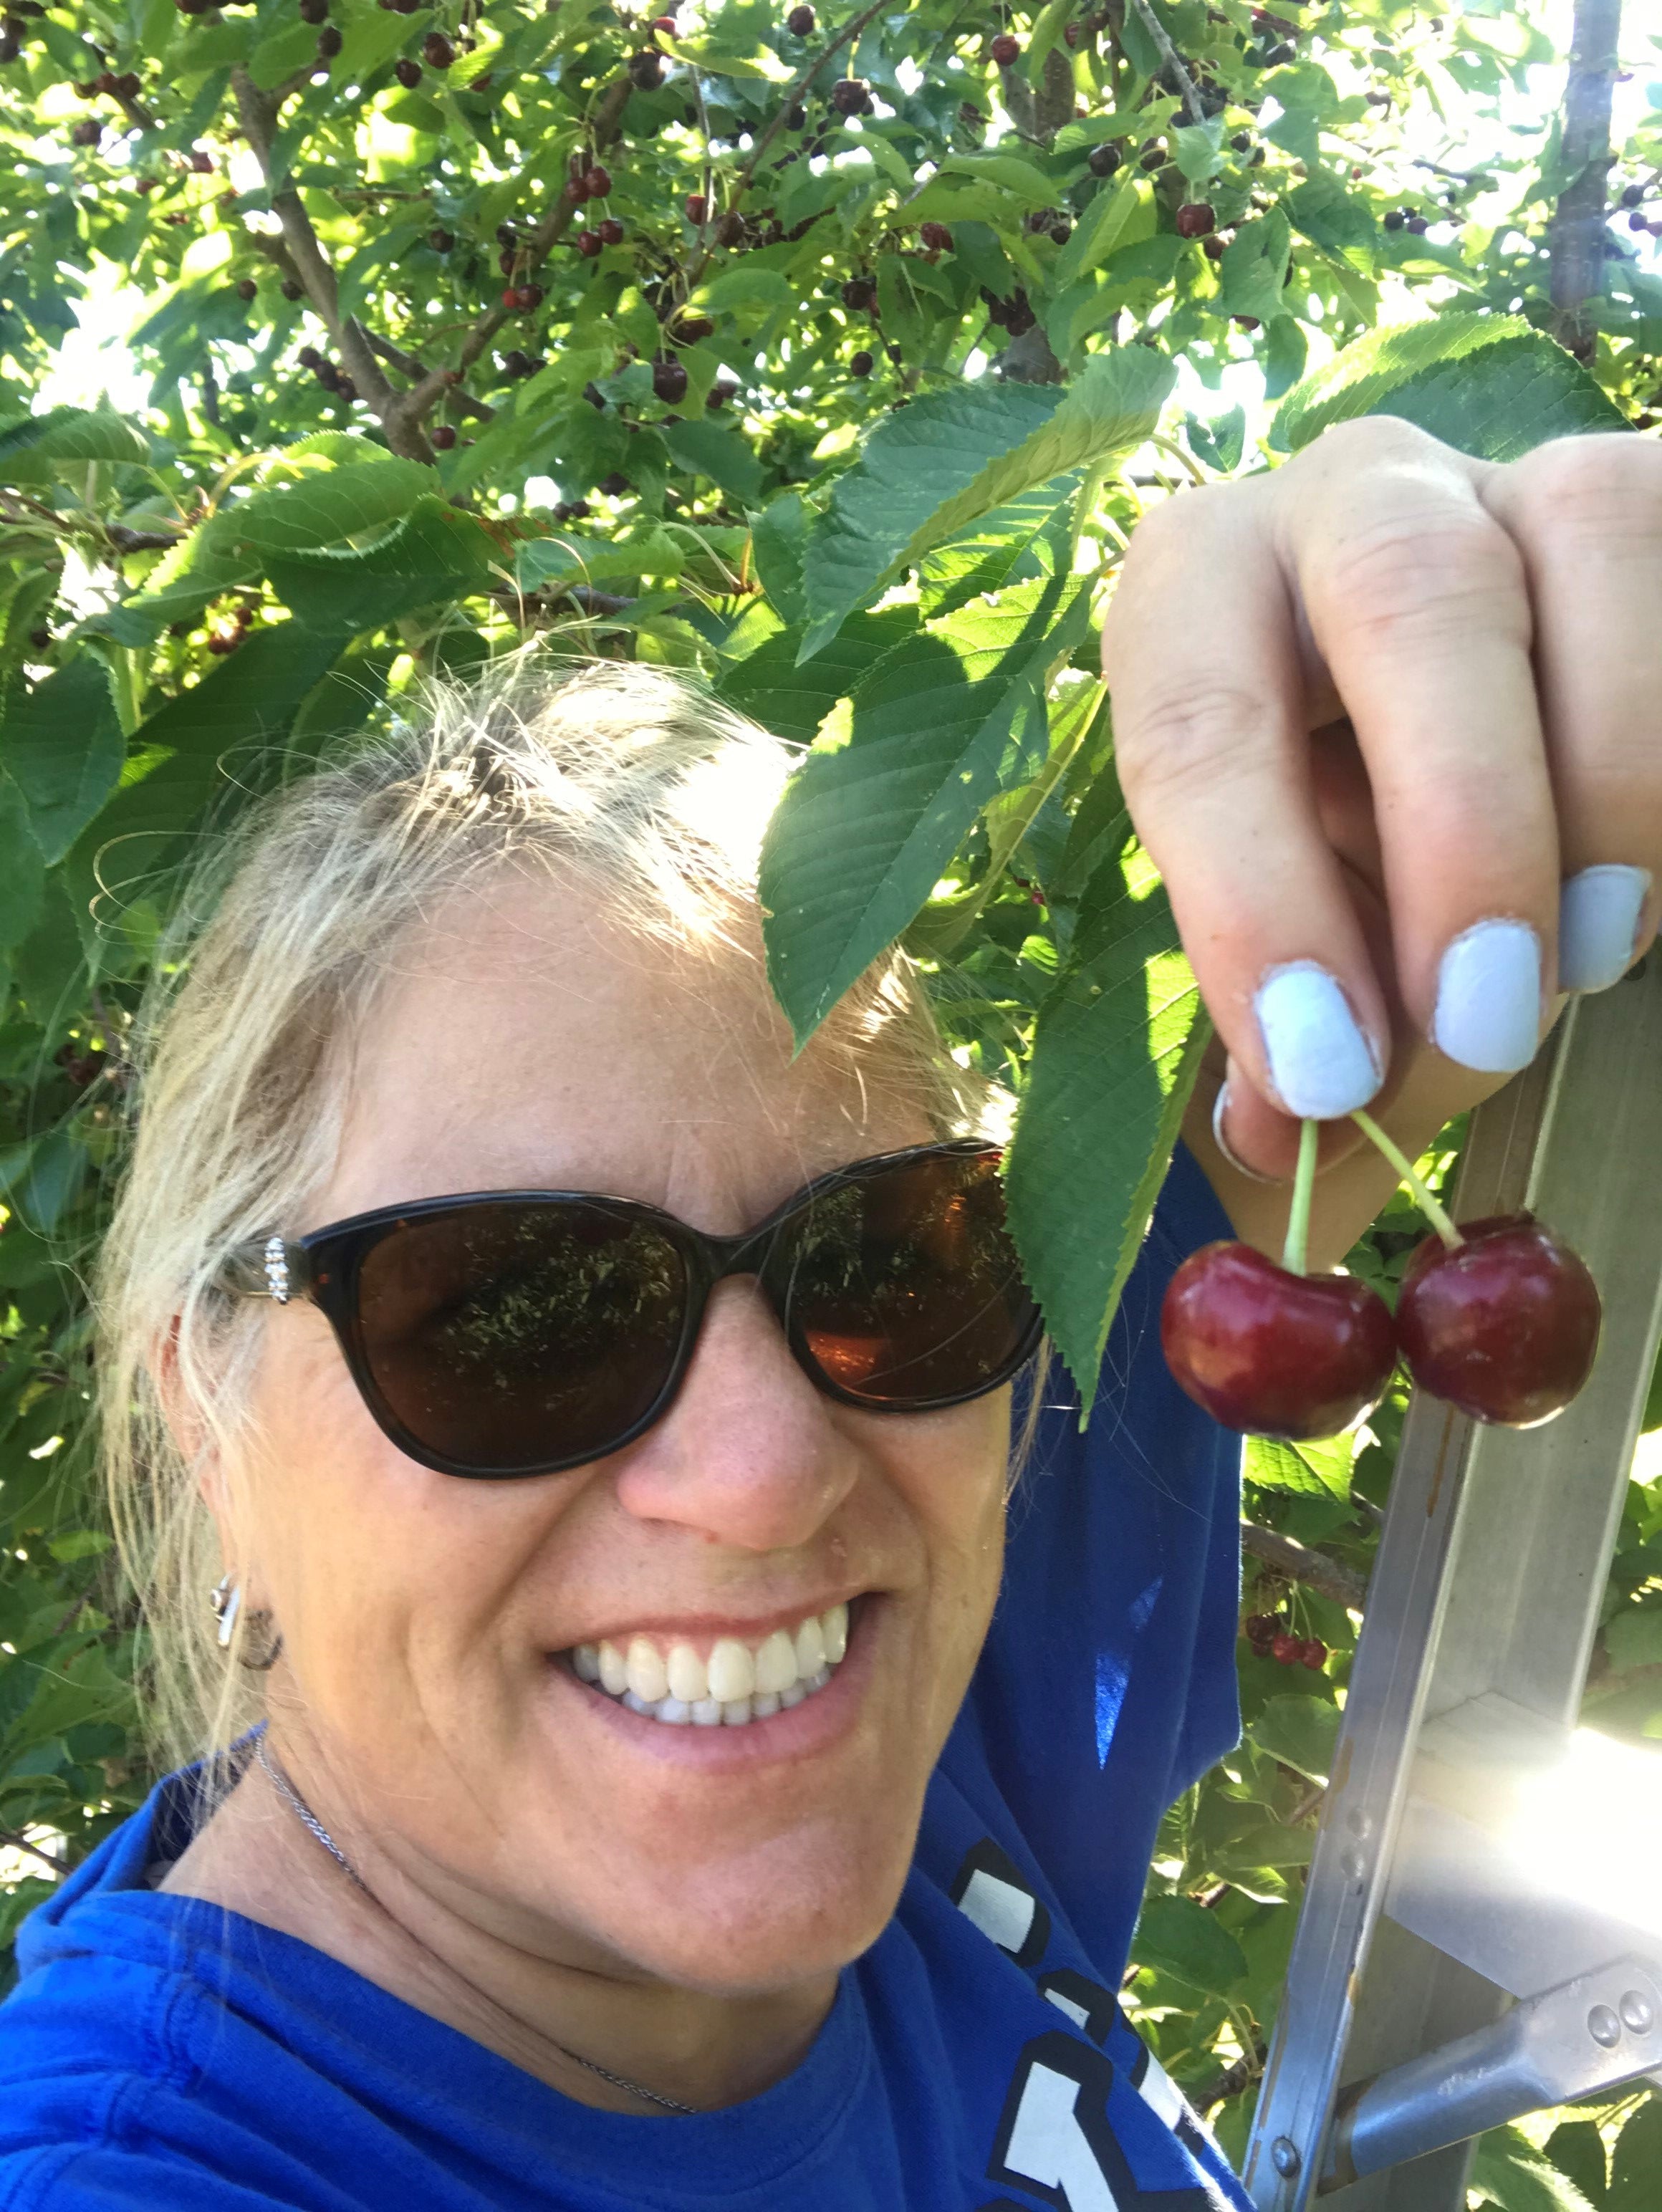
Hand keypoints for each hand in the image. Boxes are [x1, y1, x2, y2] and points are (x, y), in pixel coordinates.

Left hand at [1101, 416, 1661, 1257]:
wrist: (1480, 756)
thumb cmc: (1353, 856)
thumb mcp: (1298, 937)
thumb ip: (1289, 1037)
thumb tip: (1287, 1161)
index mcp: (1199, 592)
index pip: (1197, 722)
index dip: (1253, 904)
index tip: (1318, 1075)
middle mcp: (1348, 497)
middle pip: (1410, 591)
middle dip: (1462, 825)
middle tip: (1485, 1023)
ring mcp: (1521, 476)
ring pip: (1592, 535)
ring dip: (1604, 777)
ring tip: (1588, 957)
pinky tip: (1642, 893)